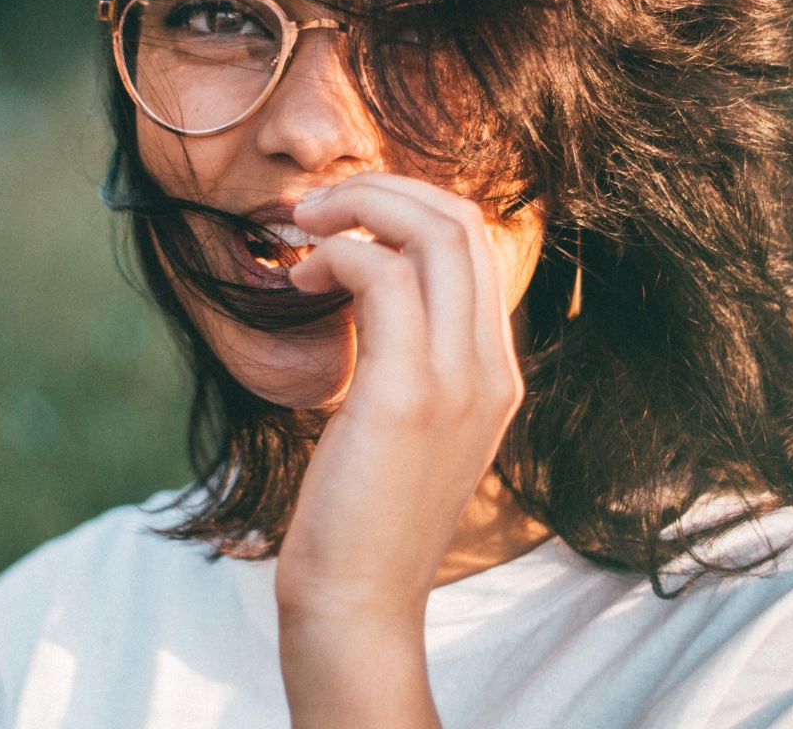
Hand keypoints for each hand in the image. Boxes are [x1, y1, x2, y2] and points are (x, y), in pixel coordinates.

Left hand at [274, 172, 525, 723]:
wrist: (357, 604)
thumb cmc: (360, 517)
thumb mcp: (403, 427)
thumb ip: (406, 361)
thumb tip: (366, 294)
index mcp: (496, 373)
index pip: (477, 245)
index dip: (409, 207)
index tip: (344, 219)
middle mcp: (492, 369)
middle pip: (464, 221)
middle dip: (383, 189)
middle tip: (315, 208)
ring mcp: (460, 379)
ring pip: (434, 232)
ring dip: (358, 207)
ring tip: (302, 230)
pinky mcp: (408, 394)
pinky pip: (382, 276)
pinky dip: (336, 254)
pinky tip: (297, 282)